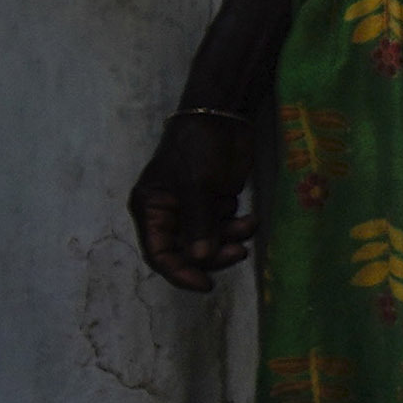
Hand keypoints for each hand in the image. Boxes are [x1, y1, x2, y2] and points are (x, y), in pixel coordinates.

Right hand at [126, 110, 261, 284]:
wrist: (224, 118)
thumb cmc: (199, 146)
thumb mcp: (197, 184)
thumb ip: (198, 223)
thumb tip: (199, 260)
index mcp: (150, 209)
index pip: (159, 253)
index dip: (180, 273)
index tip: (205, 285)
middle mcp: (168, 214)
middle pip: (186, 253)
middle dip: (213, 256)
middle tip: (238, 253)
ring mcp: (192, 211)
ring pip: (209, 243)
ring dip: (230, 241)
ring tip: (248, 226)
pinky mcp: (214, 205)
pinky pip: (225, 229)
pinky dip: (238, 229)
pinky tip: (251, 219)